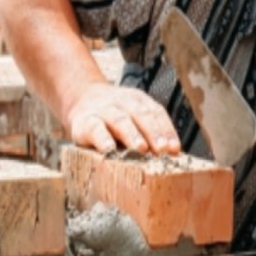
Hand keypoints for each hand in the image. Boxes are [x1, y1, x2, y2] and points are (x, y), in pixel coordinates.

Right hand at [65, 83, 180, 154]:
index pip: (156, 113)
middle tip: (162, 150)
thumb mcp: (135, 120)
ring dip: (132, 134)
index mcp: (139, 101)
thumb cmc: (117, 119)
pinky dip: (103, 139)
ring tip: (141, 148)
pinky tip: (109, 150)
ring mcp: (103, 111)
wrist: (81, 99)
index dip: (166, 130)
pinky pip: (95, 129)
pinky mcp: (85, 122)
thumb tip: (174, 156)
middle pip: (141, 115)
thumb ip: (152, 135)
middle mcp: (123, 102)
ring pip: (120, 120)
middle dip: (154, 132)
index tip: (175, 148)